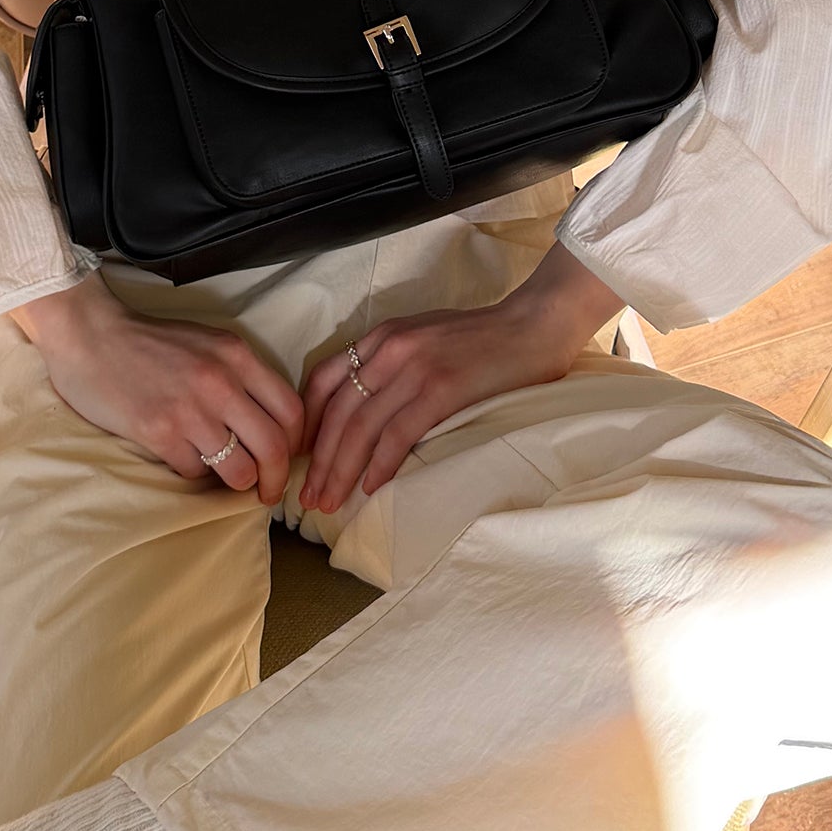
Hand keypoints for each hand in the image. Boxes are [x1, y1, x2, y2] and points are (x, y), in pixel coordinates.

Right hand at [12, 273, 304, 504]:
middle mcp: (221, 383)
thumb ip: (239, 376)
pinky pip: (194, 472)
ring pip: (239, 470)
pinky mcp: (159, 433)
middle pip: (274, 448)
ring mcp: (190, 411)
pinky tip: (184, 459)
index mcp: (237, 356)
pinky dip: (193, 473)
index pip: (291, 411)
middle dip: (276, 480)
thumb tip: (268, 423)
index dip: (296, 443)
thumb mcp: (208, 343)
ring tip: (229, 481)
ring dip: (237, 483)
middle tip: (268, 493)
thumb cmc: (151, 342)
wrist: (92, 337)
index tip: (287, 457)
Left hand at [298, 241, 624, 514]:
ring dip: (341, 471)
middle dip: (319, 460)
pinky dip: (380, 466)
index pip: (322, 379)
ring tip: (330, 503)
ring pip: (361, 427)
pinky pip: (398, 435)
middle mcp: (389, 348)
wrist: (532, 327)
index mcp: (382, 335)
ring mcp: (414, 367)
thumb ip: (392, 364)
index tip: (299, 457)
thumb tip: (363, 410)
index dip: (306, 423)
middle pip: (338, 411)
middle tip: (308, 497)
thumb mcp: (423, 338)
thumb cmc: (481, 339)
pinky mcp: (441, 388)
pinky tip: (372, 489)